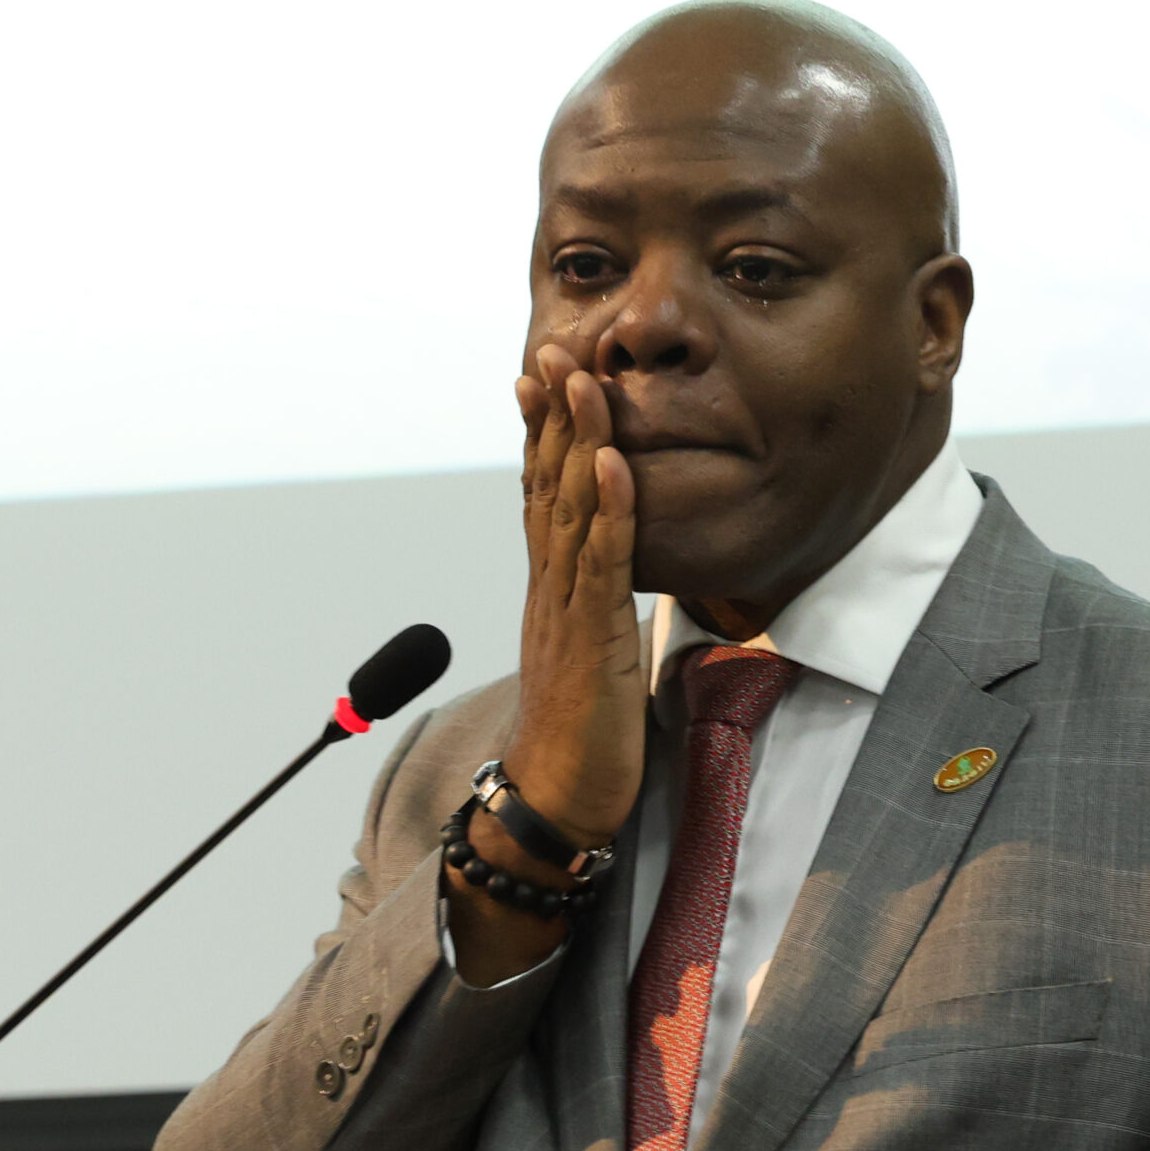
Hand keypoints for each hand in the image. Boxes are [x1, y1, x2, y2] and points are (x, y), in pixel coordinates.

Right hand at [506, 346, 646, 846]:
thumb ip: (591, 611)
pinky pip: (600, 564)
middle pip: (544, 485)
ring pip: (567, 510)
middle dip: (551, 415)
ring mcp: (565, 610)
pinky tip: (610, 464)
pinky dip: (607, 510)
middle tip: (555, 348)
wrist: (555, 802)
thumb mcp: (587, 657)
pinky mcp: (592, 639)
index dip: (540, 433)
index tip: (541, 375)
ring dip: (575, 441)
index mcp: (549, 592)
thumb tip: (607, 581)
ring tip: (583, 379)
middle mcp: (548, 589)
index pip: (538, 495)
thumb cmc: (579, 739)